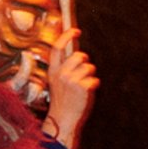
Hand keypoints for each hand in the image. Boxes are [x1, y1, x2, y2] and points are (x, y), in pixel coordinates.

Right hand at [44, 29, 97, 148]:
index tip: (75, 30)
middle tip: (82, 72)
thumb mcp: (58, 82)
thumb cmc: (63, 100)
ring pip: (89, 67)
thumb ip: (64, 68)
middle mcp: (60, 73)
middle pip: (79, 56)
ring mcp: (71, 80)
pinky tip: (85, 93)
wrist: (62, 118)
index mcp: (53, 71)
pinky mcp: (82, 86)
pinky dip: (93, 85)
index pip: (57, 48)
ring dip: (89, 75)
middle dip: (84, 61)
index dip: (66, 36)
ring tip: (82, 87)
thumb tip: (76, 54)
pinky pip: (94, 79)